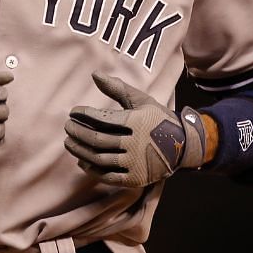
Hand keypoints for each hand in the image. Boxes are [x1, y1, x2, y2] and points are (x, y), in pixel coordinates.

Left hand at [64, 72, 207, 187]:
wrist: (184, 146)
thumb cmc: (157, 120)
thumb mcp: (142, 101)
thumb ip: (117, 88)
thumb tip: (94, 74)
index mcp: (138, 122)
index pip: (102, 118)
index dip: (84, 114)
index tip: (73, 112)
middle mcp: (136, 144)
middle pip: (97, 139)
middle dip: (77, 132)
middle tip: (67, 126)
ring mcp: (136, 163)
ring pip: (99, 158)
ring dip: (79, 150)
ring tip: (68, 142)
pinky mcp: (135, 179)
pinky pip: (107, 176)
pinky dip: (91, 169)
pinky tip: (81, 160)